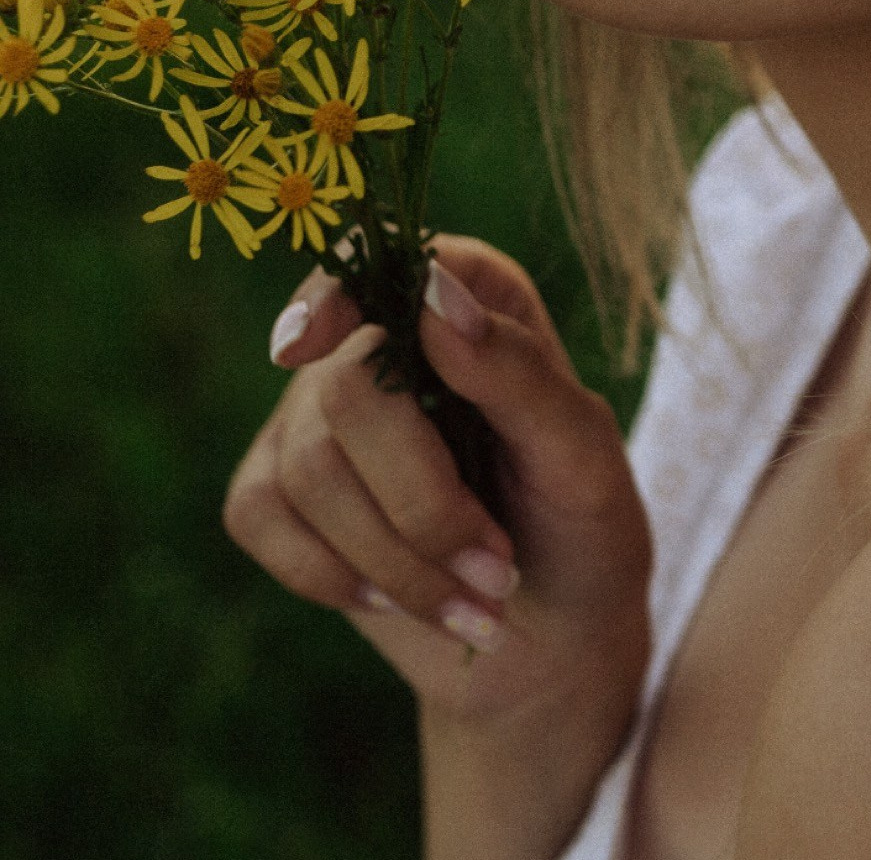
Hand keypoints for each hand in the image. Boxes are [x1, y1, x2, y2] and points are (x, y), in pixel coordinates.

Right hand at [225, 236, 650, 764]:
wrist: (554, 640)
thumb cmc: (584, 527)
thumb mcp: (582, 452)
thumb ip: (518, 371)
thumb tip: (432, 295)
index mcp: (475, 302)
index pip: (384, 258)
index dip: (336, 290)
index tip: (310, 345)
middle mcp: (388, 344)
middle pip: (345, 390)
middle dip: (422, 499)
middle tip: (499, 566)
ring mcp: (323, 417)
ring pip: (306, 468)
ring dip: (396, 558)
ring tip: (477, 597)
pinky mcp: (282, 494)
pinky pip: (259, 515)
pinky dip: (332, 575)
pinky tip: (393, 597)